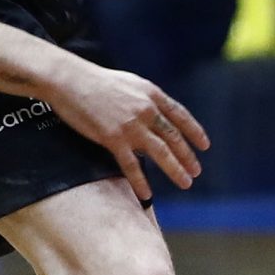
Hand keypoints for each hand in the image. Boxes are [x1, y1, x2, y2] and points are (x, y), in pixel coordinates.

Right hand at [47, 60, 208, 200]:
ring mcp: (130, 125)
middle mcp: (146, 110)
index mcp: (151, 94)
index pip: (180, 115)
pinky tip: (147, 194)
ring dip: (175, 170)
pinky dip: (140, 182)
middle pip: (173, 137)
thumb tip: (155, 113)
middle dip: (187, 156)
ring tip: (186, 183)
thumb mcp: (129, 83)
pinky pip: (131, 165)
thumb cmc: (95, 80)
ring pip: (160, 152)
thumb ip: (144, 98)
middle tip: (196, 171)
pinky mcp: (113, 138)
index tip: (204, 145)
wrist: (70, 80)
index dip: (194, 131)